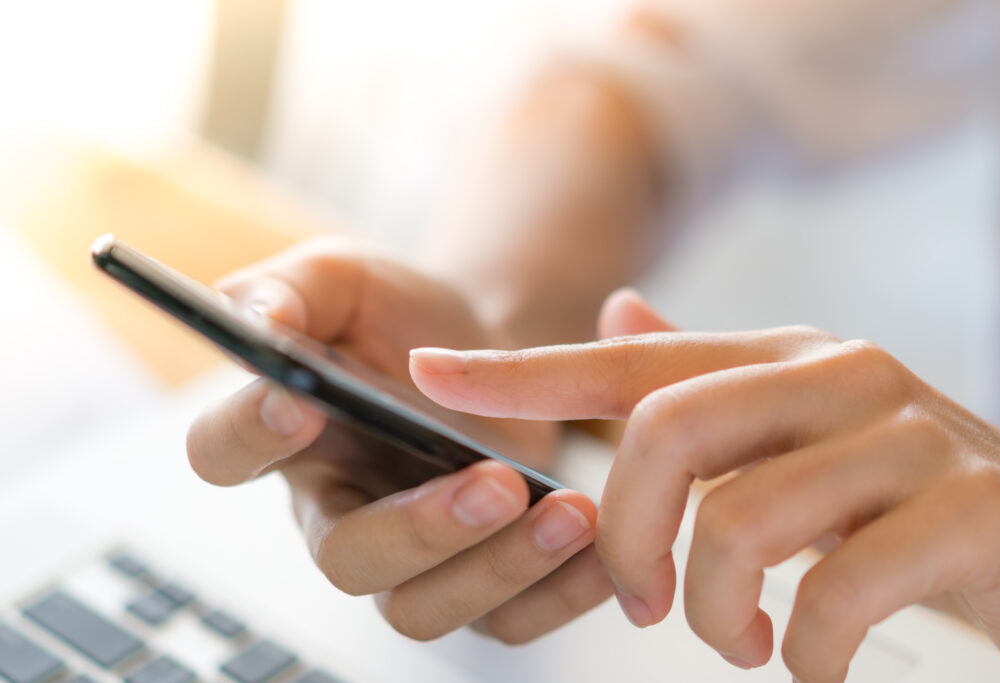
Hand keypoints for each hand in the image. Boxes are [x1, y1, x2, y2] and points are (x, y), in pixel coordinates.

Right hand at [186, 237, 611, 642]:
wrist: (488, 344)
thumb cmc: (400, 313)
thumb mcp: (341, 277)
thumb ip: (287, 290)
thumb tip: (258, 324)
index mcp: (288, 437)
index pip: (227, 454)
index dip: (250, 435)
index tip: (302, 403)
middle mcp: (337, 510)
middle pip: (347, 559)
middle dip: (421, 529)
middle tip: (496, 480)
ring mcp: (409, 556)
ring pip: (425, 607)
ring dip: (500, 568)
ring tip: (571, 512)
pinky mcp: (477, 575)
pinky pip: (506, 619)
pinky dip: (558, 593)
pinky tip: (600, 543)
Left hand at [409, 289, 999, 680]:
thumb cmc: (901, 503)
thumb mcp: (796, 434)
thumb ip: (706, 385)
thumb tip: (618, 313)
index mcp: (784, 358)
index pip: (627, 360)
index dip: (523, 372)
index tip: (427, 372)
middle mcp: (842, 373)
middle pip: (666, 433)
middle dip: (628, 539)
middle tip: (643, 607)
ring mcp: (914, 436)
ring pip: (742, 517)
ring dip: (714, 609)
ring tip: (740, 643)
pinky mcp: (979, 510)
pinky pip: (841, 589)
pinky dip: (805, 652)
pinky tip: (809, 664)